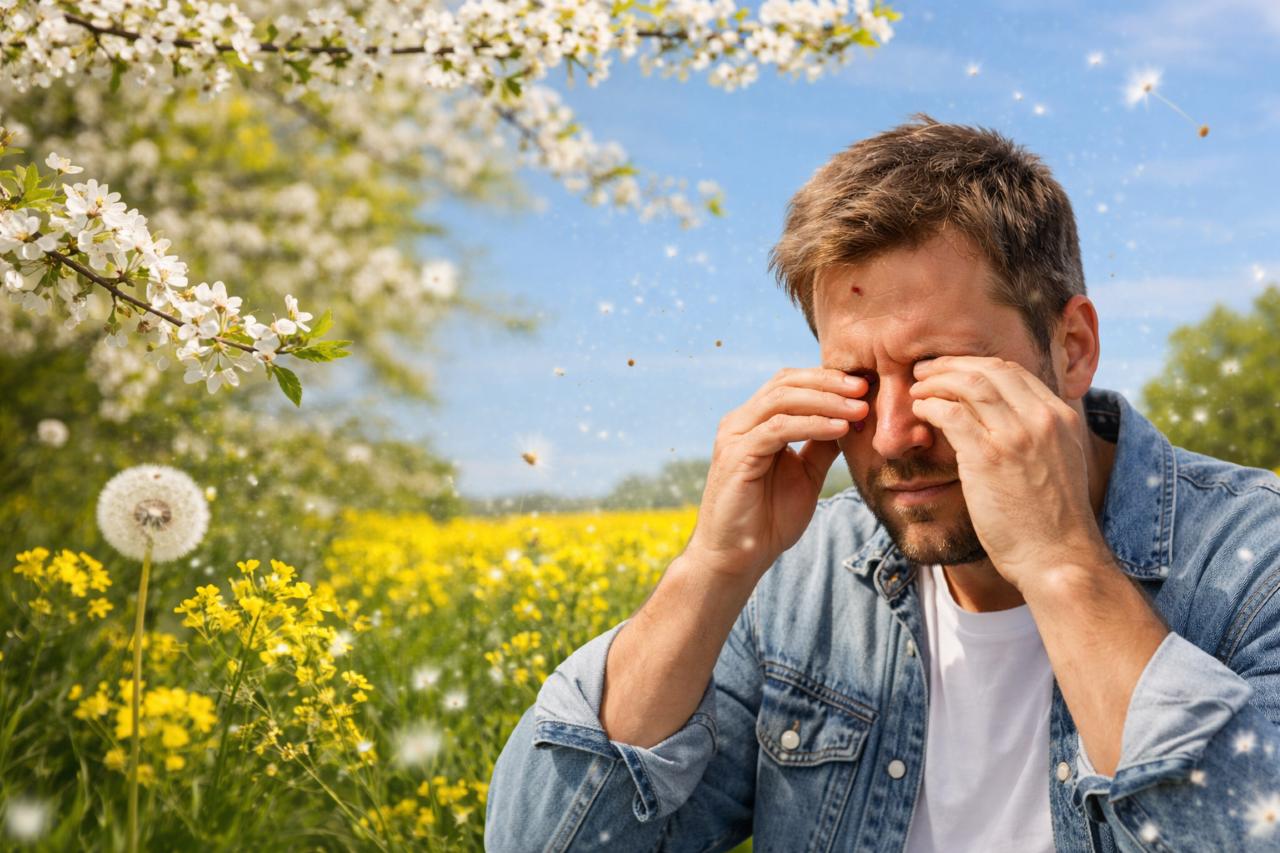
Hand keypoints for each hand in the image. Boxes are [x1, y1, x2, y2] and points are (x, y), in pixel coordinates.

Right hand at [686, 367, 870, 581]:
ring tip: (859, 409)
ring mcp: (735, 436)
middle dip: (828, 382)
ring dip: (825, 401)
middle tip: (864, 388)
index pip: (790, 383)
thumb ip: (822, 445)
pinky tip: (839, 429)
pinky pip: (777, 429)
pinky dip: (812, 425)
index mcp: (754, 422)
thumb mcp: (806, 475)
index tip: (865, 385)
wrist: (739, 557)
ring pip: (782, 400)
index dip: (827, 379)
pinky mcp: (736, 456)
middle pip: (785, 382)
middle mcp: (740, 422)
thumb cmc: (769, 519)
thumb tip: (853, 419)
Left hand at [908, 356, 1102, 589]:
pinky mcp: (988, 457)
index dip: (976, 365)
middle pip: (989, 369)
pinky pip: (951, 414)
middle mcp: (1041, 419)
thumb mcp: (1059, 464)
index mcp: (1060, 417)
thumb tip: (1008, 423)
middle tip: (925, 371)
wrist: (1059, 558)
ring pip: (968, 385)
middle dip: (951, 365)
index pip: (1013, 371)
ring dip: (935, 382)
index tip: (952, 370)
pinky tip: (919, 411)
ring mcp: (1016, 436)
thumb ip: (1039, 437)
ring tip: (916, 388)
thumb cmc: (1053, 521)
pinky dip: (930, 406)